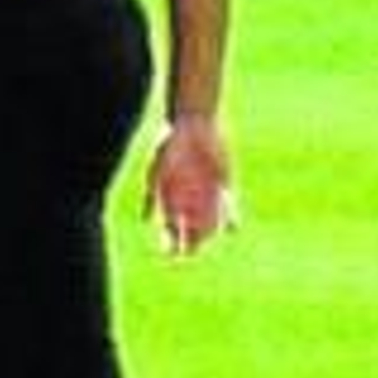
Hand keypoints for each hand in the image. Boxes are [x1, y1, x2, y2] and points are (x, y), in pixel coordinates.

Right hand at [145, 116, 234, 256]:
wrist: (193, 122)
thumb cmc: (168, 143)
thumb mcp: (155, 170)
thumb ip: (150, 196)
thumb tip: (145, 220)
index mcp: (170, 198)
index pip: (169, 229)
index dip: (169, 243)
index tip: (170, 254)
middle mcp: (189, 199)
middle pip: (190, 230)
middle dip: (190, 244)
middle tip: (191, 253)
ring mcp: (206, 193)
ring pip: (210, 222)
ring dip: (210, 233)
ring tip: (209, 240)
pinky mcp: (223, 185)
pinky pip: (228, 206)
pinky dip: (230, 218)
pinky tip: (232, 230)